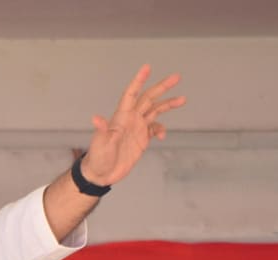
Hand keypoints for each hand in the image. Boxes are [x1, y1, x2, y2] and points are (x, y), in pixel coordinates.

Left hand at [81, 64, 185, 185]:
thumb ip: (102, 130)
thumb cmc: (97, 158)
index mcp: (120, 117)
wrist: (102, 174)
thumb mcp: (100, 144)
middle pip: (148, 98)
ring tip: (182, 99)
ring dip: (167, 105)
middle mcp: (130, 119)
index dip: (138, 81)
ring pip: (154, 111)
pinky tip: (162, 135)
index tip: (147, 68)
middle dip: (161, 88)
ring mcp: (136, 128)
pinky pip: (154, 128)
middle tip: (176, 77)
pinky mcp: (141, 139)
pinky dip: (160, 129)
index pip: (131, 95)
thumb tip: (96, 118)